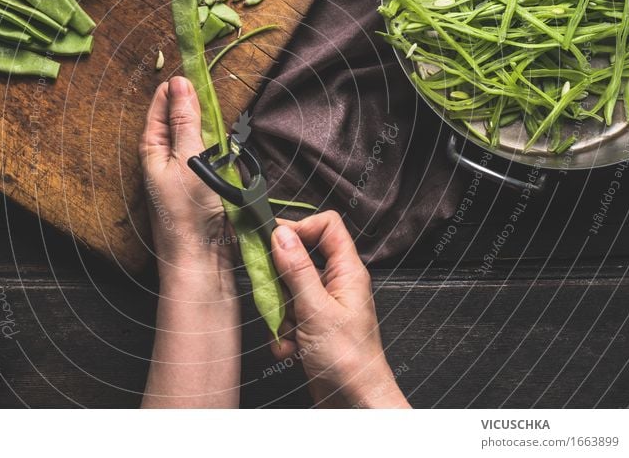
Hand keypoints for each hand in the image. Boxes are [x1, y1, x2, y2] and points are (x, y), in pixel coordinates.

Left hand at [140, 77, 240, 407]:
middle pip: (178, 121)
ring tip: (220, 121)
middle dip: (193, 106)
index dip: (174, 87)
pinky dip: (220, 151)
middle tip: (209, 91)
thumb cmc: (189, 213)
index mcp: (152, 149)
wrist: (200, 260)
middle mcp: (164, 159)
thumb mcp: (188, 159)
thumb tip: (182, 84)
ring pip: (196, 139)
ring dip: (209, 130)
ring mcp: (182, 174)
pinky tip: (229, 151)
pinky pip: (210, 159)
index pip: (160, 107)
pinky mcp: (201, 188)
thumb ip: (186, 121)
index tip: (191, 67)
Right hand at [270, 212, 409, 407]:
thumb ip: (296, 270)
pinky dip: (285, 332)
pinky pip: (289, 314)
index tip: (274, 241)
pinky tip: (292, 349)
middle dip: (281, 279)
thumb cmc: (349, 361)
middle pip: (300, 257)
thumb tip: (281, 234)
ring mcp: (325, 304)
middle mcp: (338, 283)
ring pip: (289, 289)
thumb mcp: (315, 310)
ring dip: (281, 311)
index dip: (300, 227)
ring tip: (290, 331)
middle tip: (272, 292)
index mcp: (348, 271)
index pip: (327, 225)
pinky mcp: (315, 324)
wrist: (356, 403)